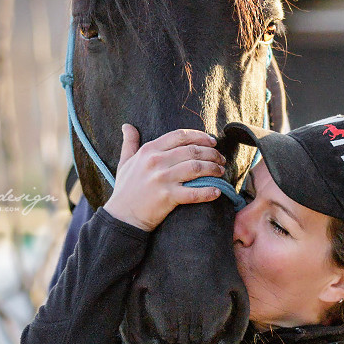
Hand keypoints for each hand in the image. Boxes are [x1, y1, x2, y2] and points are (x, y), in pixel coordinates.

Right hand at [103, 125, 226, 230]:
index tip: (212, 141)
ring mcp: (162, 179)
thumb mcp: (124, 162)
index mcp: (148, 150)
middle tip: (220, 159)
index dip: (200, 136)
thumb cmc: (125, 189)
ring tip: (221, 171)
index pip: (180, 136)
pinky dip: (208, 192)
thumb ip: (129, 143)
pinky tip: (217, 191)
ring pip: (196, 168)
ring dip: (213, 169)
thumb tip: (127, 126)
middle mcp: (156, 161)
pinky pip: (194, 193)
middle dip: (211, 153)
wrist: (122, 217)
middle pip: (192, 151)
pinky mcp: (168, 197)